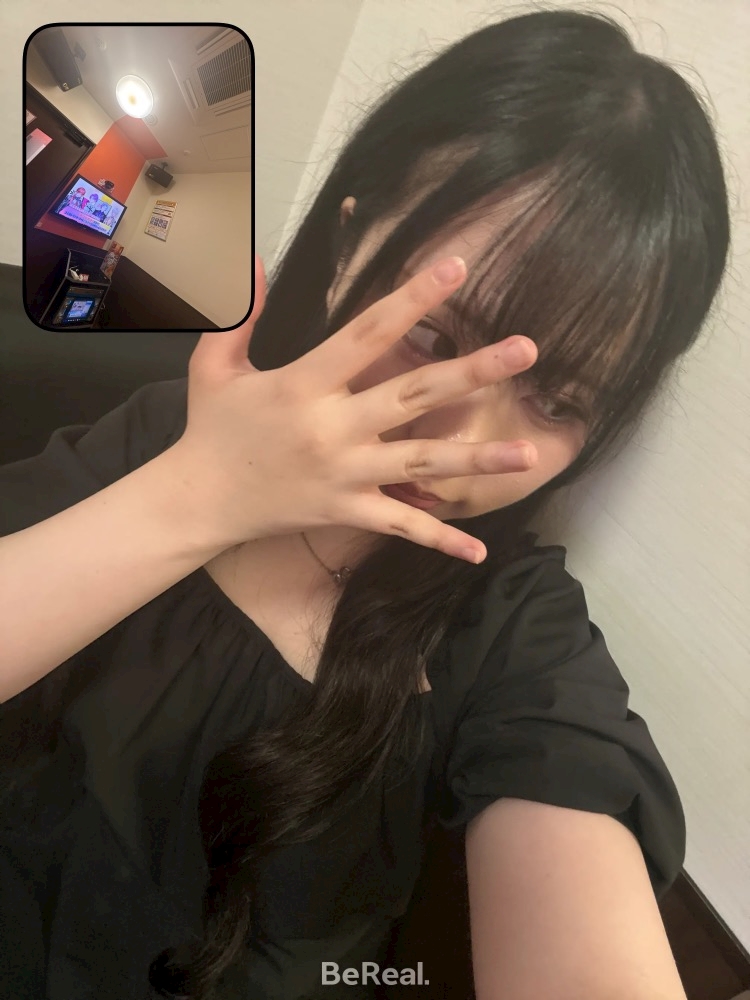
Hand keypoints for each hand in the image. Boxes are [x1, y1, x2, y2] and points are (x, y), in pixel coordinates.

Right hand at [170, 255, 537, 562]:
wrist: (199, 500)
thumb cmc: (212, 428)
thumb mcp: (215, 364)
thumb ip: (240, 313)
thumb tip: (252, 258)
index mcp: (304, 384)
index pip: (367, 333)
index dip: (413, 299)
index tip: (457, 268)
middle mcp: (333, 428)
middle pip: (413, 395)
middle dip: (472, 372)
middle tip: (527, 351)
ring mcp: (346, 475)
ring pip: (422, 464)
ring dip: (477, 459)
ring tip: (530, 452)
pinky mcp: (348, 512)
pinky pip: (400, 526)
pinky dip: (439, 540)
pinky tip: (480, 551)